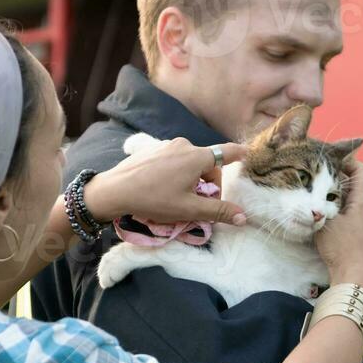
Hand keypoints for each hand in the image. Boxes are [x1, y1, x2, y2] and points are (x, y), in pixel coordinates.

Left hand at [83, 137, 248, 224]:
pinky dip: (176, 172)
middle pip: (207, 162)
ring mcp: (166, 145)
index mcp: (197, 156)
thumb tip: (243, 217)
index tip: (248, 156)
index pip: (227, 152)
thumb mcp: (189, 209)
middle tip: (199, 203)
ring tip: (178, 197)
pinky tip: (163, 187)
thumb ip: (218, 211)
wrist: (114, 190)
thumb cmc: (154, 200)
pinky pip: (173, 159)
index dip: (240, 155)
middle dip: (208, 183)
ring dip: (191, 178)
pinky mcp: (152, 149)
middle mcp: (184, 144)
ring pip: (190, 161)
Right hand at [314, 158, 362, 289]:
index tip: (327, 162)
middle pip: (353, 185)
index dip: (346, 161)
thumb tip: (311, 191)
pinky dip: (334, 211)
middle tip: (315, 178)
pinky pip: (346, 216)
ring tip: (314, 196)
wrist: (354, 278)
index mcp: (361, 202)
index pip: (360, 170)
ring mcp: (361, 224)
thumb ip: (320, 204)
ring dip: (333, 197)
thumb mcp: (326, 221)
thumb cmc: (342, 247)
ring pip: (347, 201)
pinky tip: (320, 217)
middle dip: (335, 179)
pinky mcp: (356, 237)